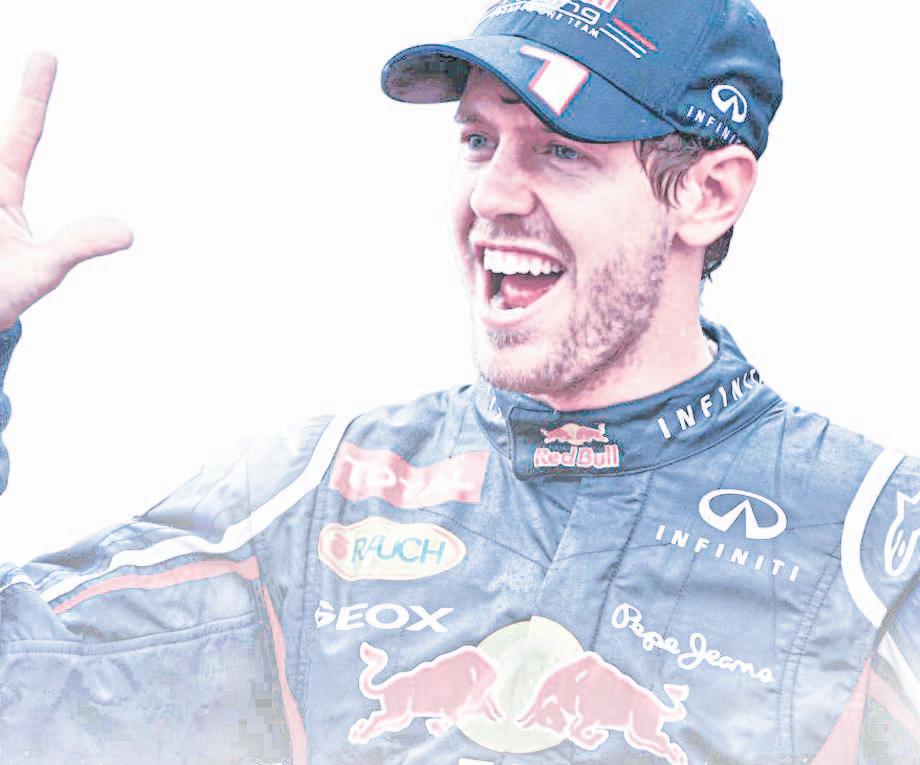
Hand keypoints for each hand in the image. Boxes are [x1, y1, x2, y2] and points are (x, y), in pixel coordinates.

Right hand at [0, 51, 132, 330]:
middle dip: (23, 97)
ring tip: (9, 231)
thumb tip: (127, 233)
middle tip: (44, 56)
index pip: (22, 136)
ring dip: (2, 206)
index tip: (49, 55)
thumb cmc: (6, 294)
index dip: (35, 97)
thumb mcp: (44, 271)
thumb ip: (76, 247)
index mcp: (3, 192)